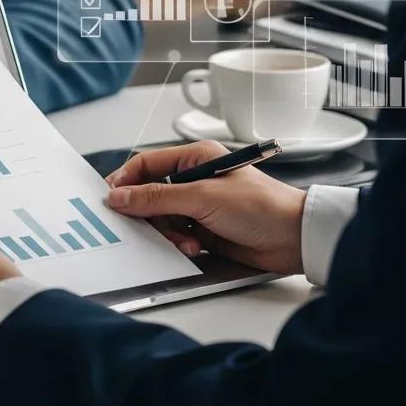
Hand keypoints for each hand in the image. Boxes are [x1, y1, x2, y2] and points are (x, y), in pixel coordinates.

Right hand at [106, 142, 305, 274]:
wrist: (294, 238)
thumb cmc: (261, 206)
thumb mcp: (203, 197)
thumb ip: (157, 197)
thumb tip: (120, 195)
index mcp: (195, 158)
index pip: (147, 164)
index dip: (126, 180)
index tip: (110, 199)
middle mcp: (195, 179)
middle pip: (151, 194)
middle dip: (149, 213)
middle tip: (144, 227)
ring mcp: (200, 205)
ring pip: (162, 218)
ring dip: (168, 232)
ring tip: (186, 240)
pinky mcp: (206, 229)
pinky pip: (176, 235)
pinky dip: (180, 243)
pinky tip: (195, 246)